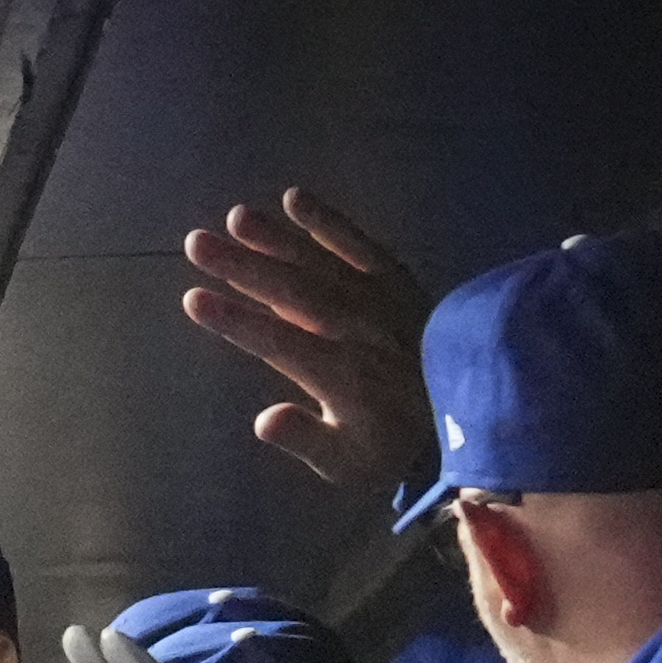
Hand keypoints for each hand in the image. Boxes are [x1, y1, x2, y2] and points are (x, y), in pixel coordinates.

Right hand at [182, 188, 434, 492]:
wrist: (468, 417)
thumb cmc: (389, 445)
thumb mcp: (347, 463)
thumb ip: (307, 440)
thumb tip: (263, 421)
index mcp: (342, 376)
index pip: (278, 343)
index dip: (235, 321)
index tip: (193, 299)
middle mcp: (360, 330)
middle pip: (293, 292)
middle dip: (242, 266)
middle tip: (196, 242)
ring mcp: (380, 300)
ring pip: (322, 263)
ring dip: (277, 238)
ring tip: (237, 217)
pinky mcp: (396, 280)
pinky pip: (361, 246)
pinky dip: (329, 222)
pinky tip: (294, 199)